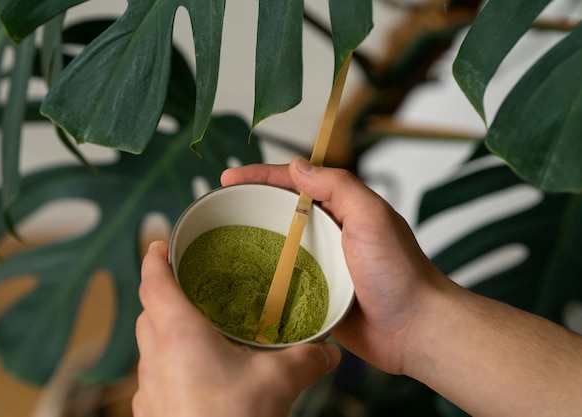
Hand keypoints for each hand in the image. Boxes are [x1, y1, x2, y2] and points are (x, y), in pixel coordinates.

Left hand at [133, 240, 340, 416]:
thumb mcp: (278, 383)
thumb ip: (306, 359)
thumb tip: (328, 350)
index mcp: (178, 335)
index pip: (153, 282)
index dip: (154, 258)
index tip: (159, 243)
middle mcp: (155, 358)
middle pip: (148, 312)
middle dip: (164, 295)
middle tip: (190, 287)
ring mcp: (148, 390)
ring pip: (148, 346)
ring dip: (166, 332)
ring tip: (198, 332)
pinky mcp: (152, 413)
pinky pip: (154, 377)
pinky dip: (169, 365)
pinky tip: (197, 377)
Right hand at [221, 157, 448, 374]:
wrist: (414, 330)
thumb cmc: (400, 273)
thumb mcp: (372, 218)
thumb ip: (340, 187)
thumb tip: (299, 166)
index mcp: (342, 210)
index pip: (295, 183)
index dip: (261, 176)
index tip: (229, 178)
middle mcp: (329, 234)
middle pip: (281, 212)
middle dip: (250, 206)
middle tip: (216, 209)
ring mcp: (321, 265)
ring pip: (278, 247)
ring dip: (252, 243)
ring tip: (217, 244)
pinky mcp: (316, 295)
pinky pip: (283, 282)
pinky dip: (263, 279)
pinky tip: (240, 282)